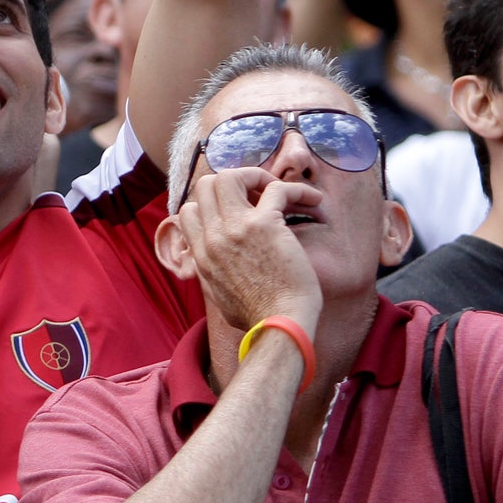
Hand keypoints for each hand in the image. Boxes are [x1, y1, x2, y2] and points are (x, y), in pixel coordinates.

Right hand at [176, 166, 322, 336]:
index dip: (213, 204)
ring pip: (230, 176)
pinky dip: (298, 189)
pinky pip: (277, 188)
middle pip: (206, 185)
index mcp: (201, 255)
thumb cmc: (258, 318)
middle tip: (259, 195)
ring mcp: (234, 228)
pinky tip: (313, 200)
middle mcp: (212, 237)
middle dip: (233, 182)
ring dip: (257, 176)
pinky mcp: (264, 224)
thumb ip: (213, 275)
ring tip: (278, 190)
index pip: (189, 210)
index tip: (239, 210)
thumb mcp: (219, 296)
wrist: (279, 326)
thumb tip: (216, 271)